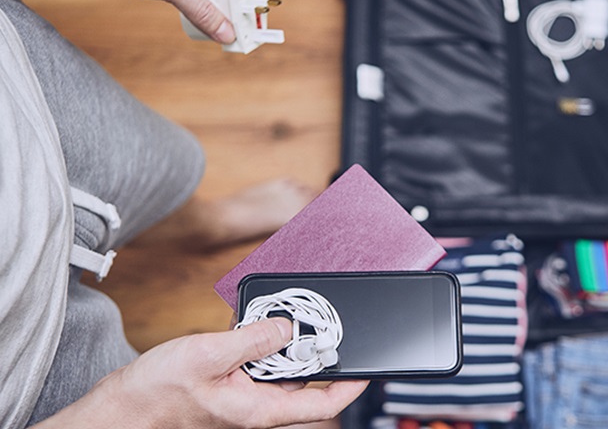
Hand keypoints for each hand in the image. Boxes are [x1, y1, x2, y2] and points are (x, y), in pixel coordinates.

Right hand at [35, 319, 368, 427]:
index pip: (322, 403)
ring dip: (285, 342)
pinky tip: (252, 324)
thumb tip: (288, 327)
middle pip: (304, 378)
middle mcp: (257, 407)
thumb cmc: (155, 394)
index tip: (368, 365)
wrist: (120, 410)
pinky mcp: (231, 386)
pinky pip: (258, 364)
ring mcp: (244, 398)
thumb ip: (253, 340)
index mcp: (260, 410)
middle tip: (318, 318)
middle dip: (314, 348)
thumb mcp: (208, 356)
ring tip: (282, 316)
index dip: (350, 384)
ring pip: (280, 368)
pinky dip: (261, 342)